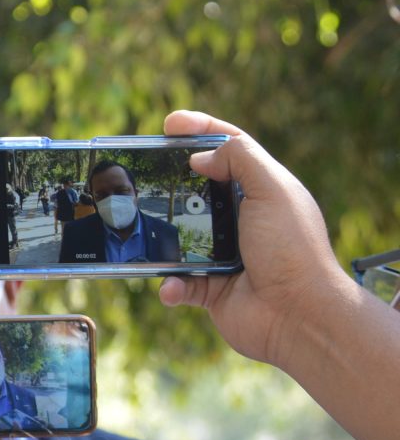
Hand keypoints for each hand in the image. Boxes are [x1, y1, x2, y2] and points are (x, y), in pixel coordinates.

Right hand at [158, 110, 345, 366]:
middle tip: (140, 175)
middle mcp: (242, 221)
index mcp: (261, 191)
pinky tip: (172, 285)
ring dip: (160, 240)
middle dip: (168, 184)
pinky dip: (171, 285)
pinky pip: (178, 283)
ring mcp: (224, 256)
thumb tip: (200, 157)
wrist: (298, 315)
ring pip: (178, 239)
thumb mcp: (273, 190)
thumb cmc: (291, 249)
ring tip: (139, 231)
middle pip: (196, 191)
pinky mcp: (210, 290)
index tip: (168, 124)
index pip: (229, 150)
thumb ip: (240, 159)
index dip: (200, 131)